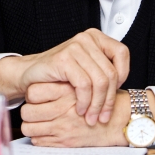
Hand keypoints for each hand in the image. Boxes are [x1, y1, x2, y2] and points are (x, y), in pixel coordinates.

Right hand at [0, 29, 128, 124]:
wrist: (29, 74)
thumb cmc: (59, 75)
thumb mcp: (86, 68)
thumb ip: (103, 71)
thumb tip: (125, 88)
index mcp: (95, 37)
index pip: (122, 53)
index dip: (123, 75)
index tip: (114, 93)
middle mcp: (86, 38)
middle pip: (111, 72)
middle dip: (109, 100)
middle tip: (103, 117)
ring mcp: (75, 47)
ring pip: (100, 81)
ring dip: (97, 105)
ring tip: (92, 117)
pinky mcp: (64, 59)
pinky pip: (84, 85)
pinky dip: (85, 101)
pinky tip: (80, 109)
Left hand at [21, 83, 132, 146]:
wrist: (120, 119)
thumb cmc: (102, 100)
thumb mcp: (84, 83)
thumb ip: (63, 83)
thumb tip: (40, 87)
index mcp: (65, 90)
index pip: (32, 92)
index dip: (31, 94)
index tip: (36, 95)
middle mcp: (62, 109)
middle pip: (27, 111)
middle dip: (29, 111)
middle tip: (34, 109)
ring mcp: (62, 127)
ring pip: (29, 127)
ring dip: (32, 125)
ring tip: (39, 121)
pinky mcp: (65, 142)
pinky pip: (38, 141)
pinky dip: (39, 137)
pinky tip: (47, 132)